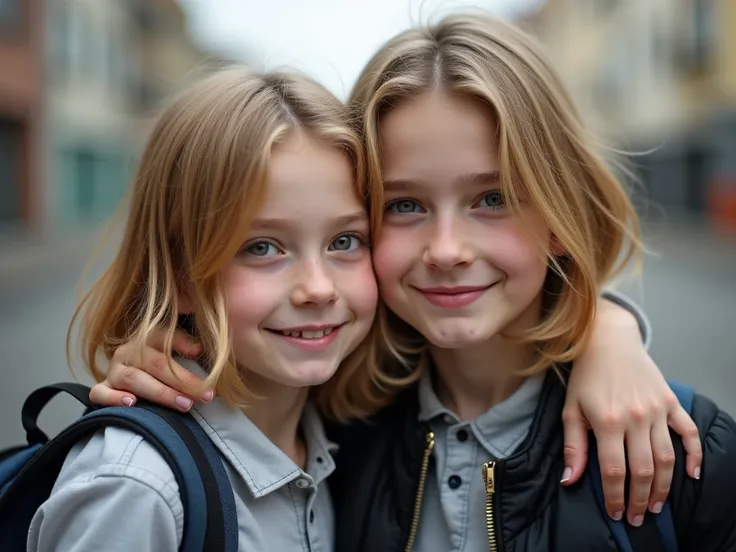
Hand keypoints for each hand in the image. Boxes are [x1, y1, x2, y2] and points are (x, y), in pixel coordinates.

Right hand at [89, 329, 210, 411]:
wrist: (130, 376)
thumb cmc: (160, 365)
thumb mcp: (173, 350)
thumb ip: (185, 345)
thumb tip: (199, 349)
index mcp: (146, 337)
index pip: (165, 337)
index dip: (184, 344)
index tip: (201, 354)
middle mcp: (128, 352)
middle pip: (156, 363)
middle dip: (184, 380)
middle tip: (205, 395)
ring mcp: (114, 371)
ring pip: (134, 380)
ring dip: (162, 393)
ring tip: (184, 404)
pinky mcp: (101, 389)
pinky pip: (101, 393)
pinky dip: (114, 398)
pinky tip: (132, 403)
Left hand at [560, 299, 701, 526]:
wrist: (607, 340)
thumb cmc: (586, 376)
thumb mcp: (570, 410)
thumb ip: (573, 447)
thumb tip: (569, 480)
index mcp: (608, 422)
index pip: (614, 471)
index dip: (616, 497)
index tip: (616, 513)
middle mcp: (635, 418)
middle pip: (643, 470)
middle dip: (640, 499)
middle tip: (637, 517)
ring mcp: (656, 410)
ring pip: (666, 458)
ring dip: (663, 486)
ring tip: (655, 505)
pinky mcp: (670, 402)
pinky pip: (688, 432)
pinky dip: (693, 455)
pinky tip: (691, 475)